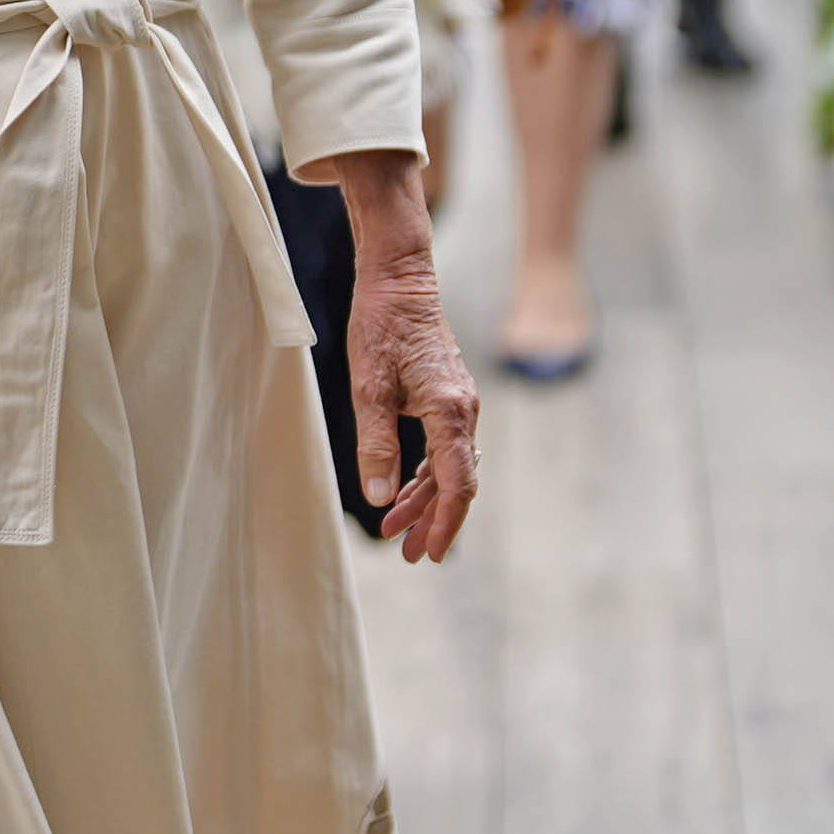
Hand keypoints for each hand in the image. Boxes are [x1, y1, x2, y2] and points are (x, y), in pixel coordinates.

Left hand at [297, 147, 480, 562]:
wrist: (399, 277)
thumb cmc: (382, 325)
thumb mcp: (369, 387)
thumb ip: (376, 444)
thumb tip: (378, 498)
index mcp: (451, 412)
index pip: (457, 484)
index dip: (446, 524)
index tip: (431, 554)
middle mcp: (464, 410)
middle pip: (456, 481)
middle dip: (434, 520)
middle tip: (409, 556)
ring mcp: (459, 402)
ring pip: (449, 465)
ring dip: (425, 499)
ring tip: (397, 529)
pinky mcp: (447, 395)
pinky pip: (443, 446)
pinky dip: (424, 472)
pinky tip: (401, 488)